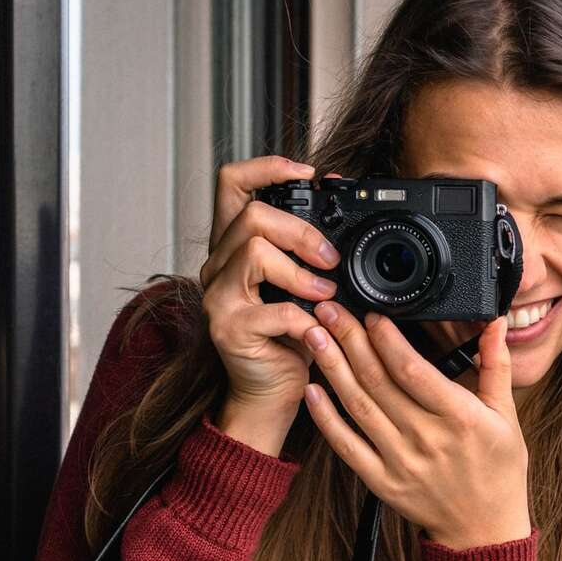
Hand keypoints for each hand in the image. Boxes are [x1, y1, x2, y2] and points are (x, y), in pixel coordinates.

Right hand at [197, 156, 342, 453]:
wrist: (271, 393)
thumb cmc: (291, 338)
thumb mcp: (306, 285)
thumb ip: (313, 249)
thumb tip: (344, 198)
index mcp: (234, 246)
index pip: (231, 183)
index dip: (267, 167)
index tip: (308, 171)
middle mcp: (217, 266)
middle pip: (251, 216)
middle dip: (301, 231)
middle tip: (331, 260)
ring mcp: (218, 297)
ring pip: (254, 252)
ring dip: (301, 273)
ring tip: (326, 297)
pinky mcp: (228, 329)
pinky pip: (270, 309)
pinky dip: (304, 319)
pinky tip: (317, 331)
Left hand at [300, 305, 531, 549]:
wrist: (483, 530)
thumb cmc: (498, 471)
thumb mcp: (507, 417)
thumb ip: (496, 366)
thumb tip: (495, 323)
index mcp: (460, 418)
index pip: (414, 370)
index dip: (387, 339)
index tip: (372, 314)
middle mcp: (427, 438)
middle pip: (379, 381)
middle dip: (350, 340)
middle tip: (330, 310)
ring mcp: (401, 462)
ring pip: (359, 406)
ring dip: (333, 368)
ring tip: (315, 336)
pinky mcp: (382, 482)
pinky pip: (347, 446)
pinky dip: (326, 419)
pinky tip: (313, 391)